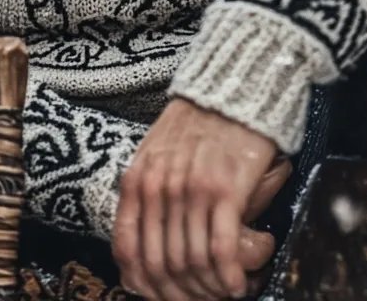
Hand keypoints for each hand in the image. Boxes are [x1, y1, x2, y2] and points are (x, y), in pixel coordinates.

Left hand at [112, 98, 289, 300]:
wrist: (231, 87)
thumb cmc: (196, 121)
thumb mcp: (155, 151)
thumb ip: (145, 191)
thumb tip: (140, 244)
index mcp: (138, 179)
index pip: (129, 250)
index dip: (145, 284)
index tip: (163, 294)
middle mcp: (160, 187)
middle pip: (163, 264)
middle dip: (182, 292)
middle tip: (201, 297)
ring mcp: (191, 189)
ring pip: (192, 262)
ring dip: (208, 288)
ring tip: (222, 291)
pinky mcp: (225, 189)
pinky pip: (221, 249)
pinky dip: (228, 276)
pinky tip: (237, 284)